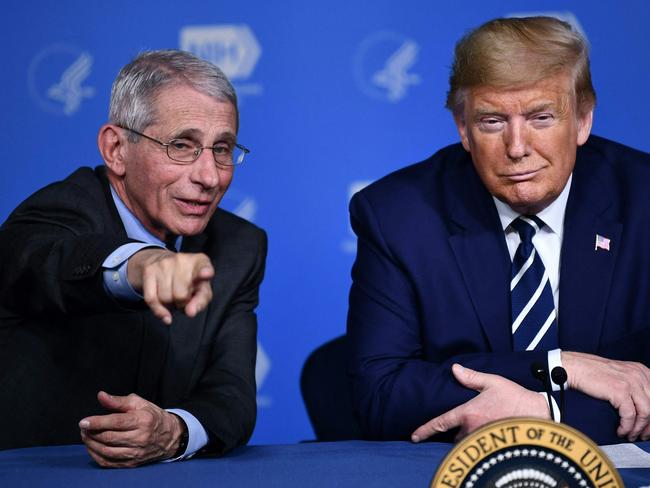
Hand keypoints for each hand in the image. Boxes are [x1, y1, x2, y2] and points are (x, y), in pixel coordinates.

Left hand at [79, 391, 184, 467]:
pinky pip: (109, 463)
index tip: (83, 422)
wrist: (170, 436)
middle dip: (92, 433)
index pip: (116, 422)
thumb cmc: (151, 416)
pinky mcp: (132, 463)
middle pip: (109, 438)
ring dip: (92, 444)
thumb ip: (117, 401)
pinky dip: (96, 456)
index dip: (97, 422)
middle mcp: (140, 438)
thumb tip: (101, 396)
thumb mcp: (138, 403)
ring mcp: (136, 453)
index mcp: (143, 420)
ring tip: (86, 436)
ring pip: (107, 451)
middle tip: (84, 427)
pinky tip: (92, 447)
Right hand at [128, 248, 214, 323]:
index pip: (204, 266)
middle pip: (181, 295)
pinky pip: (151, 299)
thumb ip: (201, 301)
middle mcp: (182, 260)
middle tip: (183, 298)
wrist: (162, 262)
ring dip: (170, 305)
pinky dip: (158, 311)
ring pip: (165, 299)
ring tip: (173, 296)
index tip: (206, 274)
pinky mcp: (149, 270)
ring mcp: (164, 264)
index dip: (205, 272)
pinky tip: (165, 312)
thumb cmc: (188, 279)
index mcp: (200, 262)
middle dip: (182, 303)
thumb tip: (190, 312)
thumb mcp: (201, 289)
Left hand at [411, 364, 548, 441]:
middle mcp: (471, 428)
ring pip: (466, 443)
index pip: (440, 422)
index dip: (425, 430)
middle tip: (473, 422)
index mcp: (468, 412)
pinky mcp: (492, 447)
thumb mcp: (492, 382)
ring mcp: (482, 440)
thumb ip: (471, 377)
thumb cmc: (516, 397)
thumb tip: (454, 368)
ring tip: (482, 429)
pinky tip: (488, 438)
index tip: (414, 436)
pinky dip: (479, 444)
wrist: (539, 414)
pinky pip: (479, 447)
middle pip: (455, 435)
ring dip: (469, 438)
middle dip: (458, 431)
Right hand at [562, 351, 649, 440]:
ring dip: (639, 428)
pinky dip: (627, 427)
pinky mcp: (620, 391)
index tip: (648, 426)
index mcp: (641, 370)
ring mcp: (631, 382)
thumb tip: (643, 407)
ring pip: (646, 413)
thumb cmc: (592, 372)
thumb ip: (633, 385)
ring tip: (631, 435)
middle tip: (643, 435)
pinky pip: (630, 416)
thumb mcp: (620, 374)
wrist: (574, 368)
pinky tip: (621, 431)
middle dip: (649, 425)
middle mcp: (639, 375)